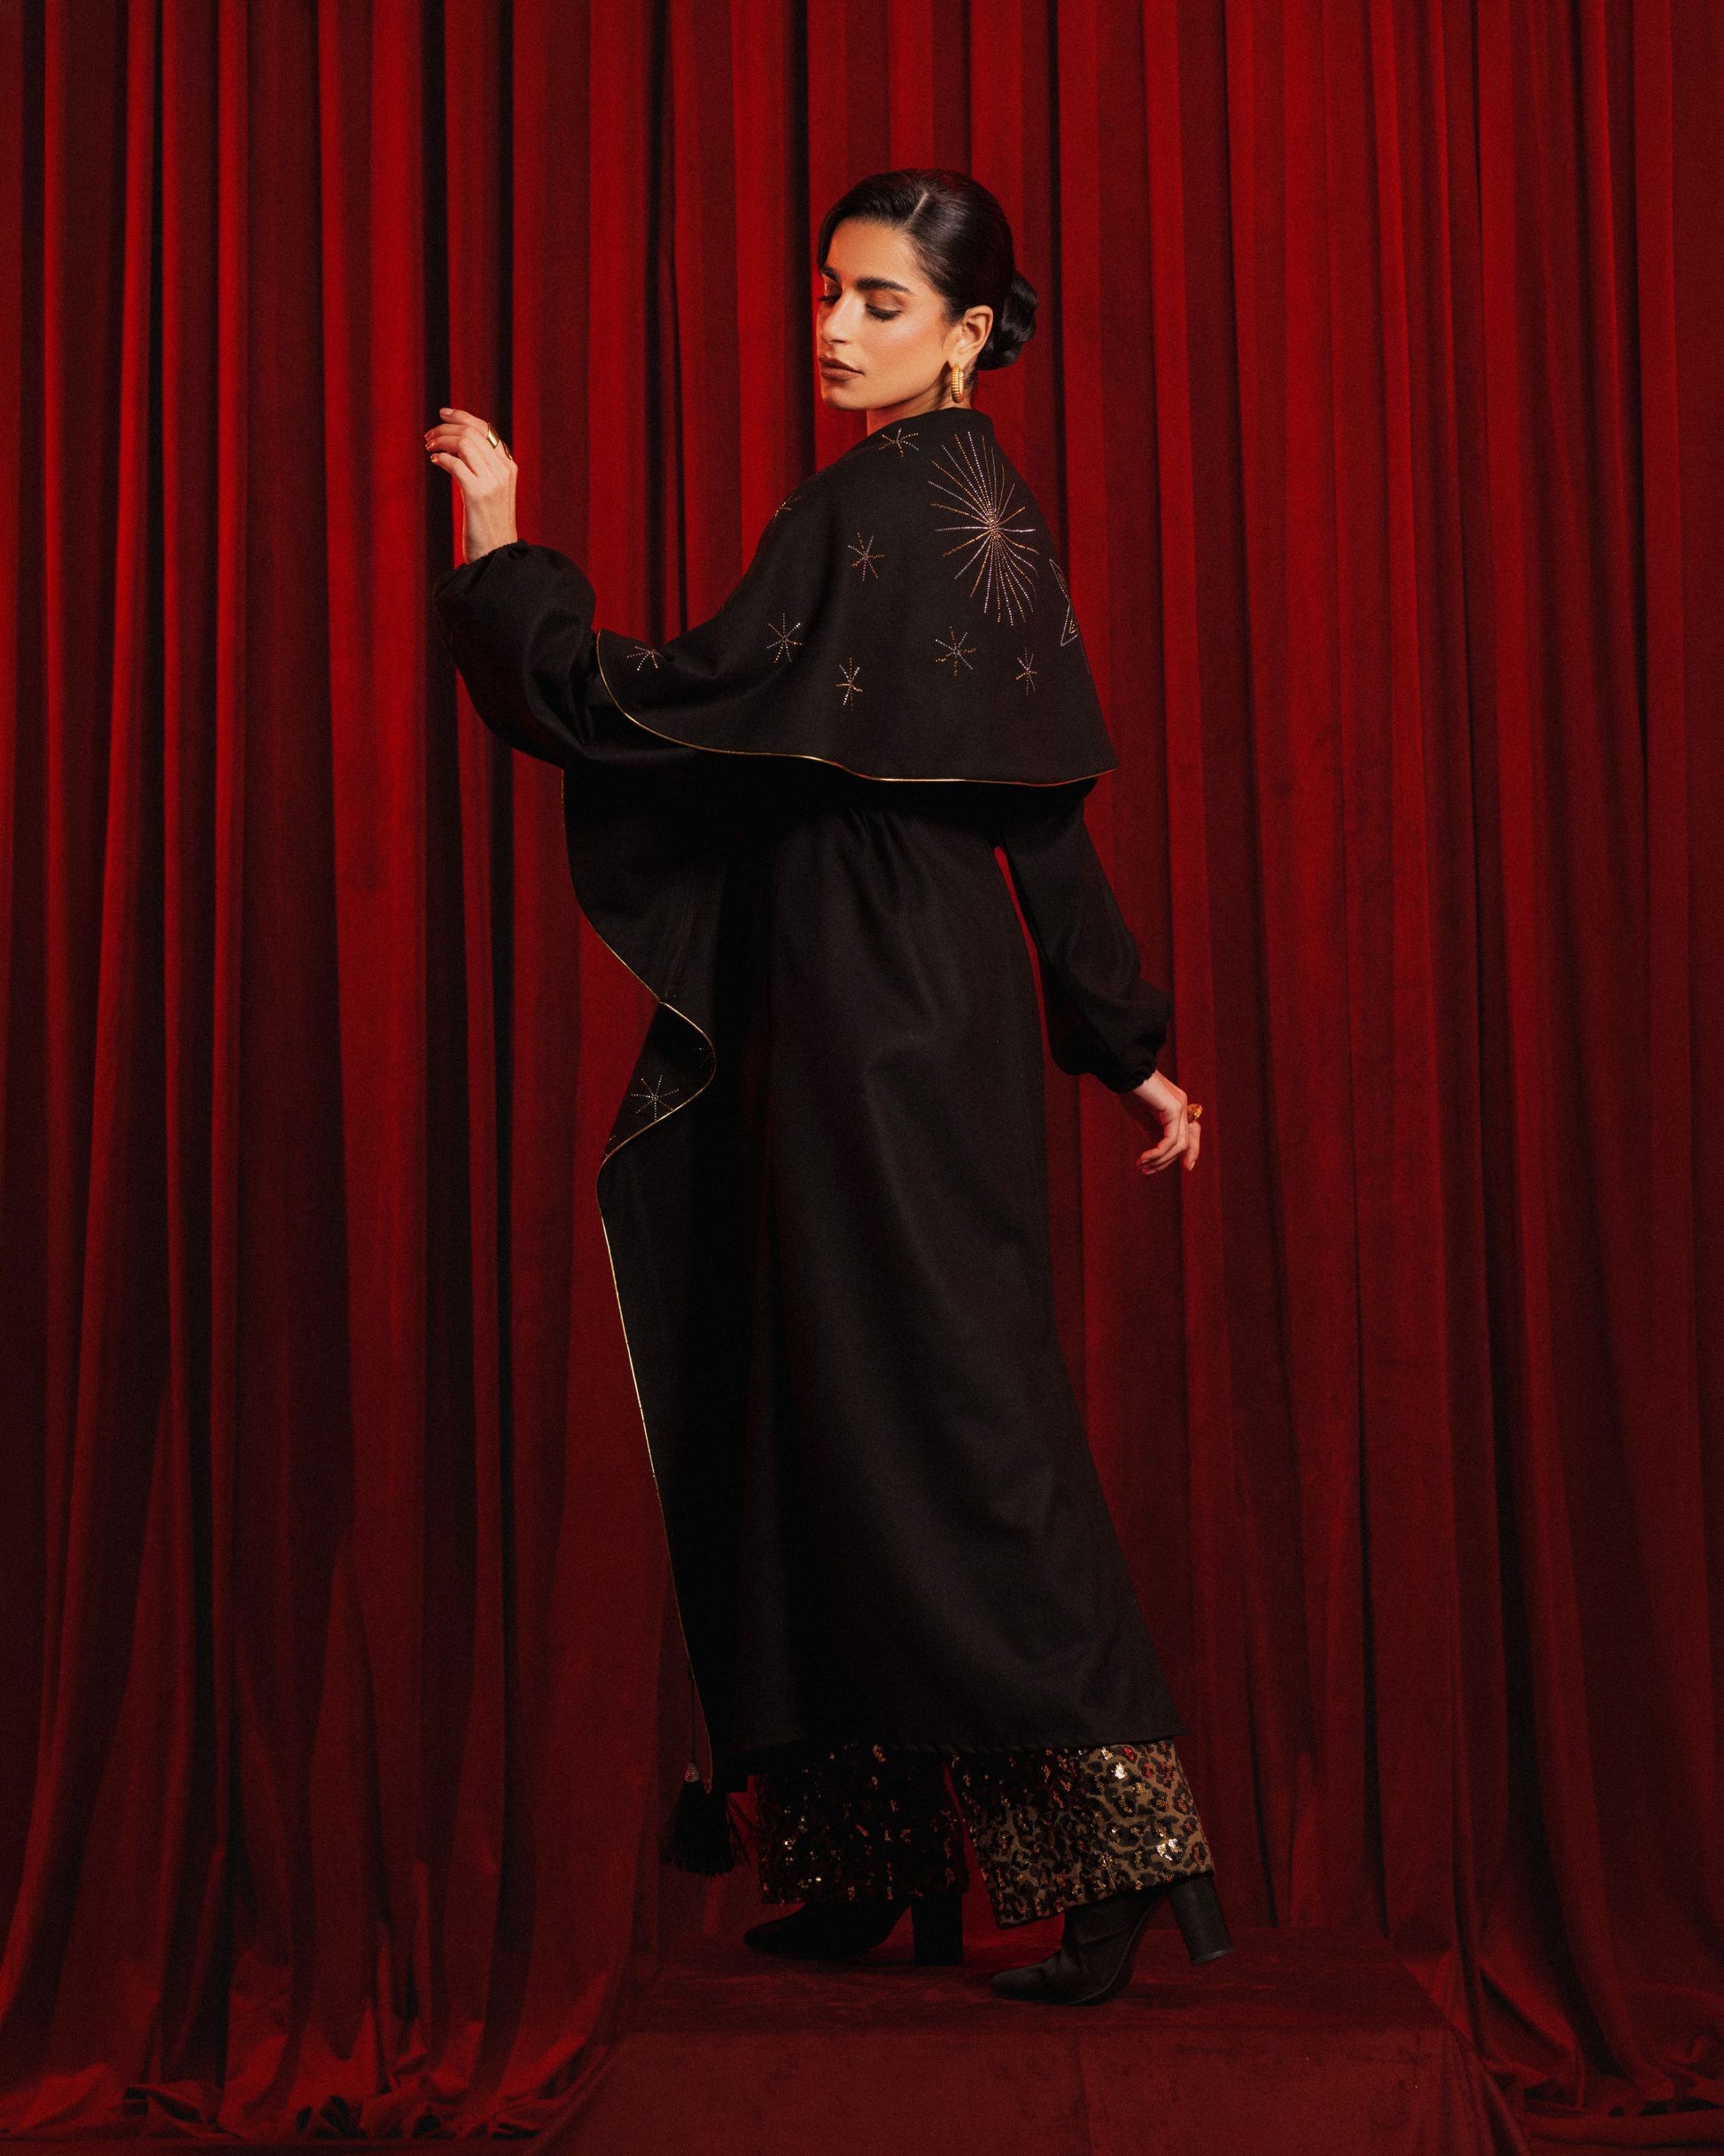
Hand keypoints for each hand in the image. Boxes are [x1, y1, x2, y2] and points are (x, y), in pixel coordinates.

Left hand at [424, 406, 518, 562]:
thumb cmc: (489, 523)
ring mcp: (492, 482)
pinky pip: (455, 463)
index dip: (462, 416)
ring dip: (440, 441)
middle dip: (445, 428)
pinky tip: (434, 461)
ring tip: (429, 447)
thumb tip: (456, 446)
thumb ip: (483, 467)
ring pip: (463, 443)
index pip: (486, 429)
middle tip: (429, 436)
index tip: (443, 414)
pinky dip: (441, 458)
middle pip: (471, 432)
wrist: (496, 553)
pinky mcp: (477, 494)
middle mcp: (503, 470)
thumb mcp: (493, 490)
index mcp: (509, 466)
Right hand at [1120, 1067, 1201, 1175]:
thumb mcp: (1142, 1116)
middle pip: (1185, 1143)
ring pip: (1178, 1145)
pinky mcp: (1174, 1108)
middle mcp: (1183, 1105)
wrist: (1125, 1071)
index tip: (1188, 1168)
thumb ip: (1153, 1131)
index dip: (1193, 1151)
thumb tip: (1159, 1152)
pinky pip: (1171, 1140)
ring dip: (1160, 1160)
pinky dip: (1158, 1153)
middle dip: (1167, 1161)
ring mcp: (1180, 1106)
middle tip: (1147, 1172)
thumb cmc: (1130, 1090)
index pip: (1192, 1133)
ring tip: (1142, 1166)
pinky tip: (1145, 1158)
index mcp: (1177, 1105)